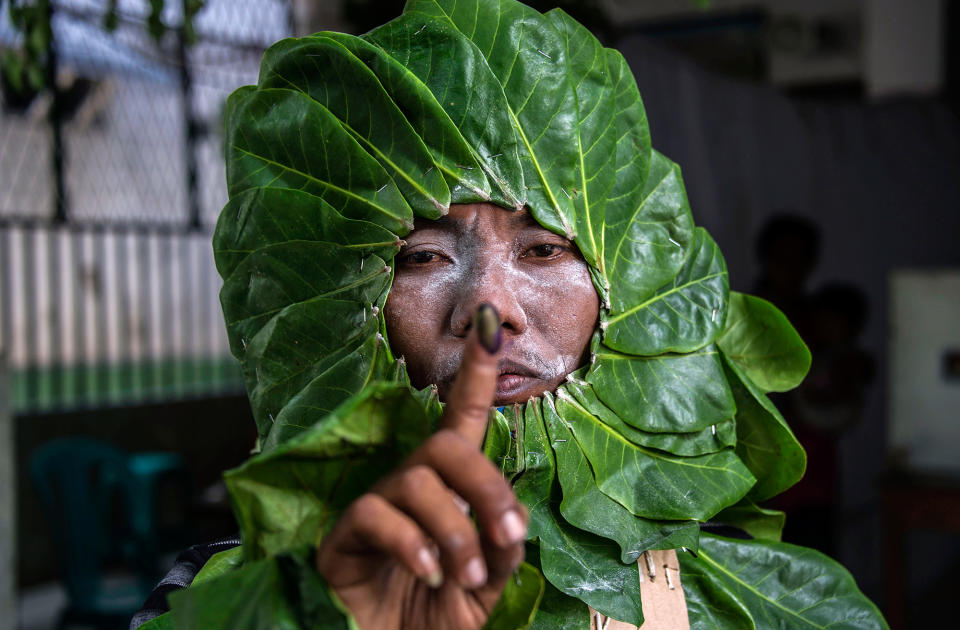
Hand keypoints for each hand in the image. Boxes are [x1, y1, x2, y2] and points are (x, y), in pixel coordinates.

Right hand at [316, 304, 527, 629]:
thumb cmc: (432, 619)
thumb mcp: (486, 587)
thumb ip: (502, 548)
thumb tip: (512, 516)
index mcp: (447, 493)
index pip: (460, 422)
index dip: (476, 376)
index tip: (491, 327)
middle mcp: (409, 488)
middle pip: (445, 447)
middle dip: (485, 486)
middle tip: (506, 534)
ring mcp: (374, 508)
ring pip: (417, 481)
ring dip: (454, 530)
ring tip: (465, 575)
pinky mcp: (343, 536)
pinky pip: (376, 514)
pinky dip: (412, 543)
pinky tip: (427, 573)